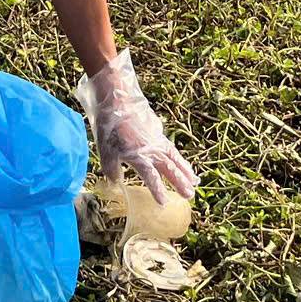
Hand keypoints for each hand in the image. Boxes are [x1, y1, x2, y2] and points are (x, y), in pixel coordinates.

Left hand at [79, 48, 198, 196]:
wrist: (118, 98)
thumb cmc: (110, 126)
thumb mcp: (105, 150)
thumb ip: (111, 168)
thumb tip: (116, 181)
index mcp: (140, 157)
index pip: (152, 178)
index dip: (159, 191)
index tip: (165, 203)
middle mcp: (153, 149)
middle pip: (170, 169)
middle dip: (181, 182)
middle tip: (191, 194)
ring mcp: (157, 137)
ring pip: (174, 156)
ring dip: (185, 169)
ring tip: (195, 179)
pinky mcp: (156, 127)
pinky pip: (169, 144)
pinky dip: (175, 153)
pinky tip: (175, 157)